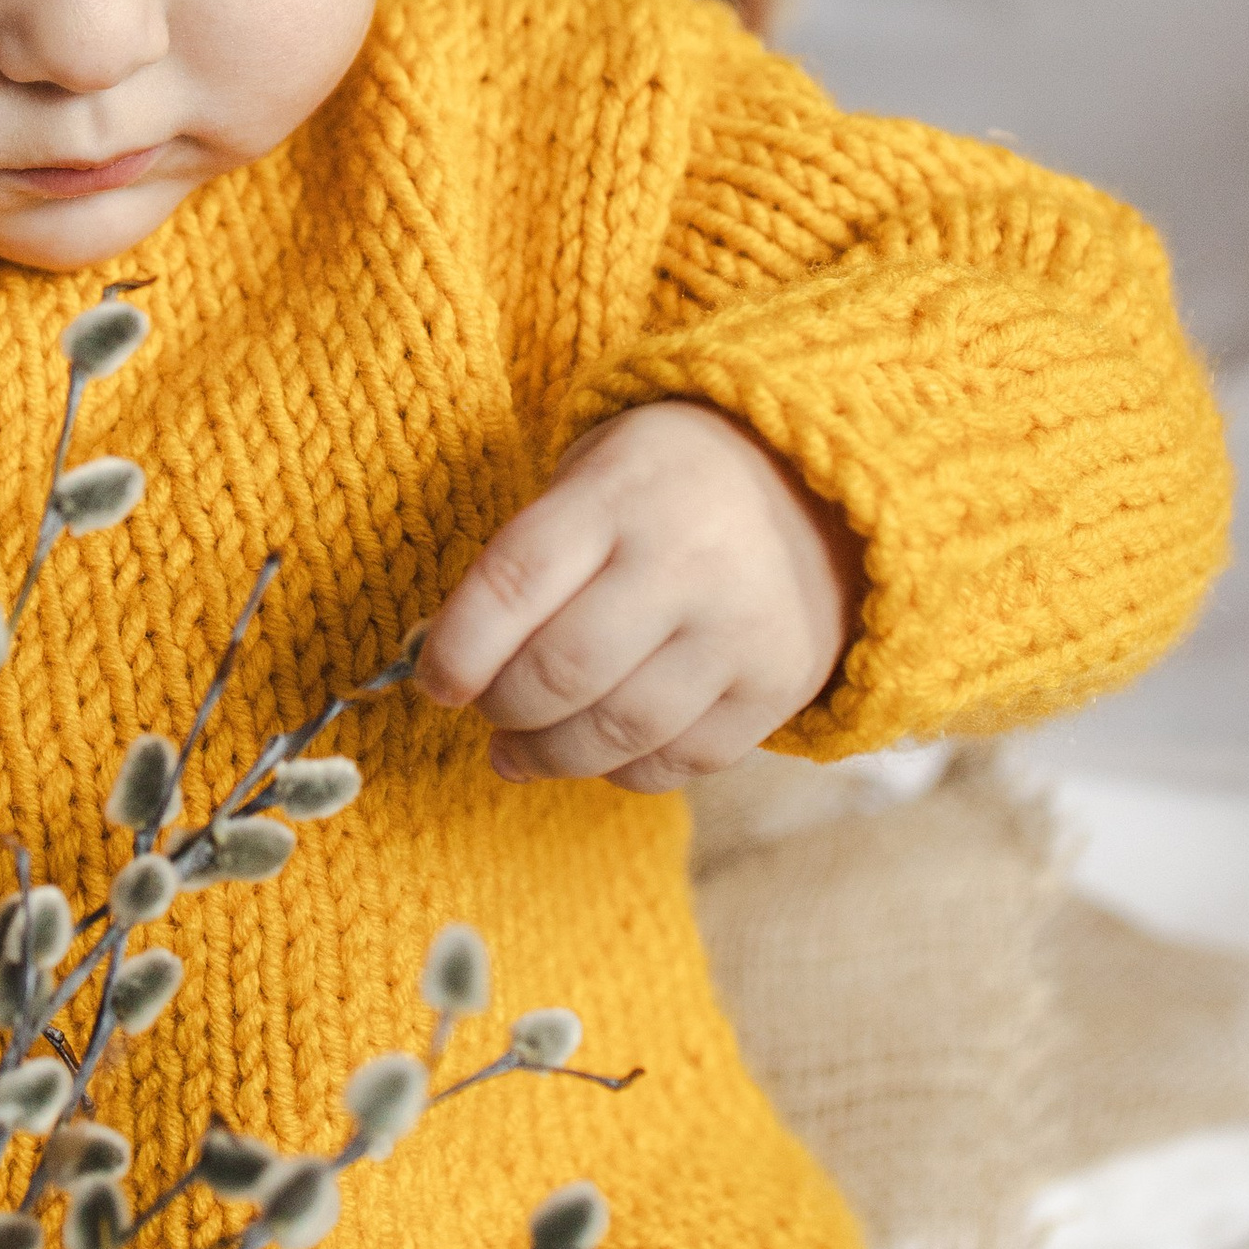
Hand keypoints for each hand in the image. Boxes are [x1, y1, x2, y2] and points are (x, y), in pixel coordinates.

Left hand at [415, 399, 859, 791]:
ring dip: (549, 756)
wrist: (814, 490)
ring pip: (618, 730)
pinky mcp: (778, 687)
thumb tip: (446, 666)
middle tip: (487, 710)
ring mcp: (740, 630)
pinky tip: (597, 752)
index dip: (458, 649)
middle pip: (563, 670)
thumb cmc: (663, 488)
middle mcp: (686, 560)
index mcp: (621, 493)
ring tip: (518, 752)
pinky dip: (621, 770)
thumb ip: (525, 563)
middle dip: (502, 708)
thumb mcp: (591, 478)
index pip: (515, 582)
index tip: (434, 681)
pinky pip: (680, 761)